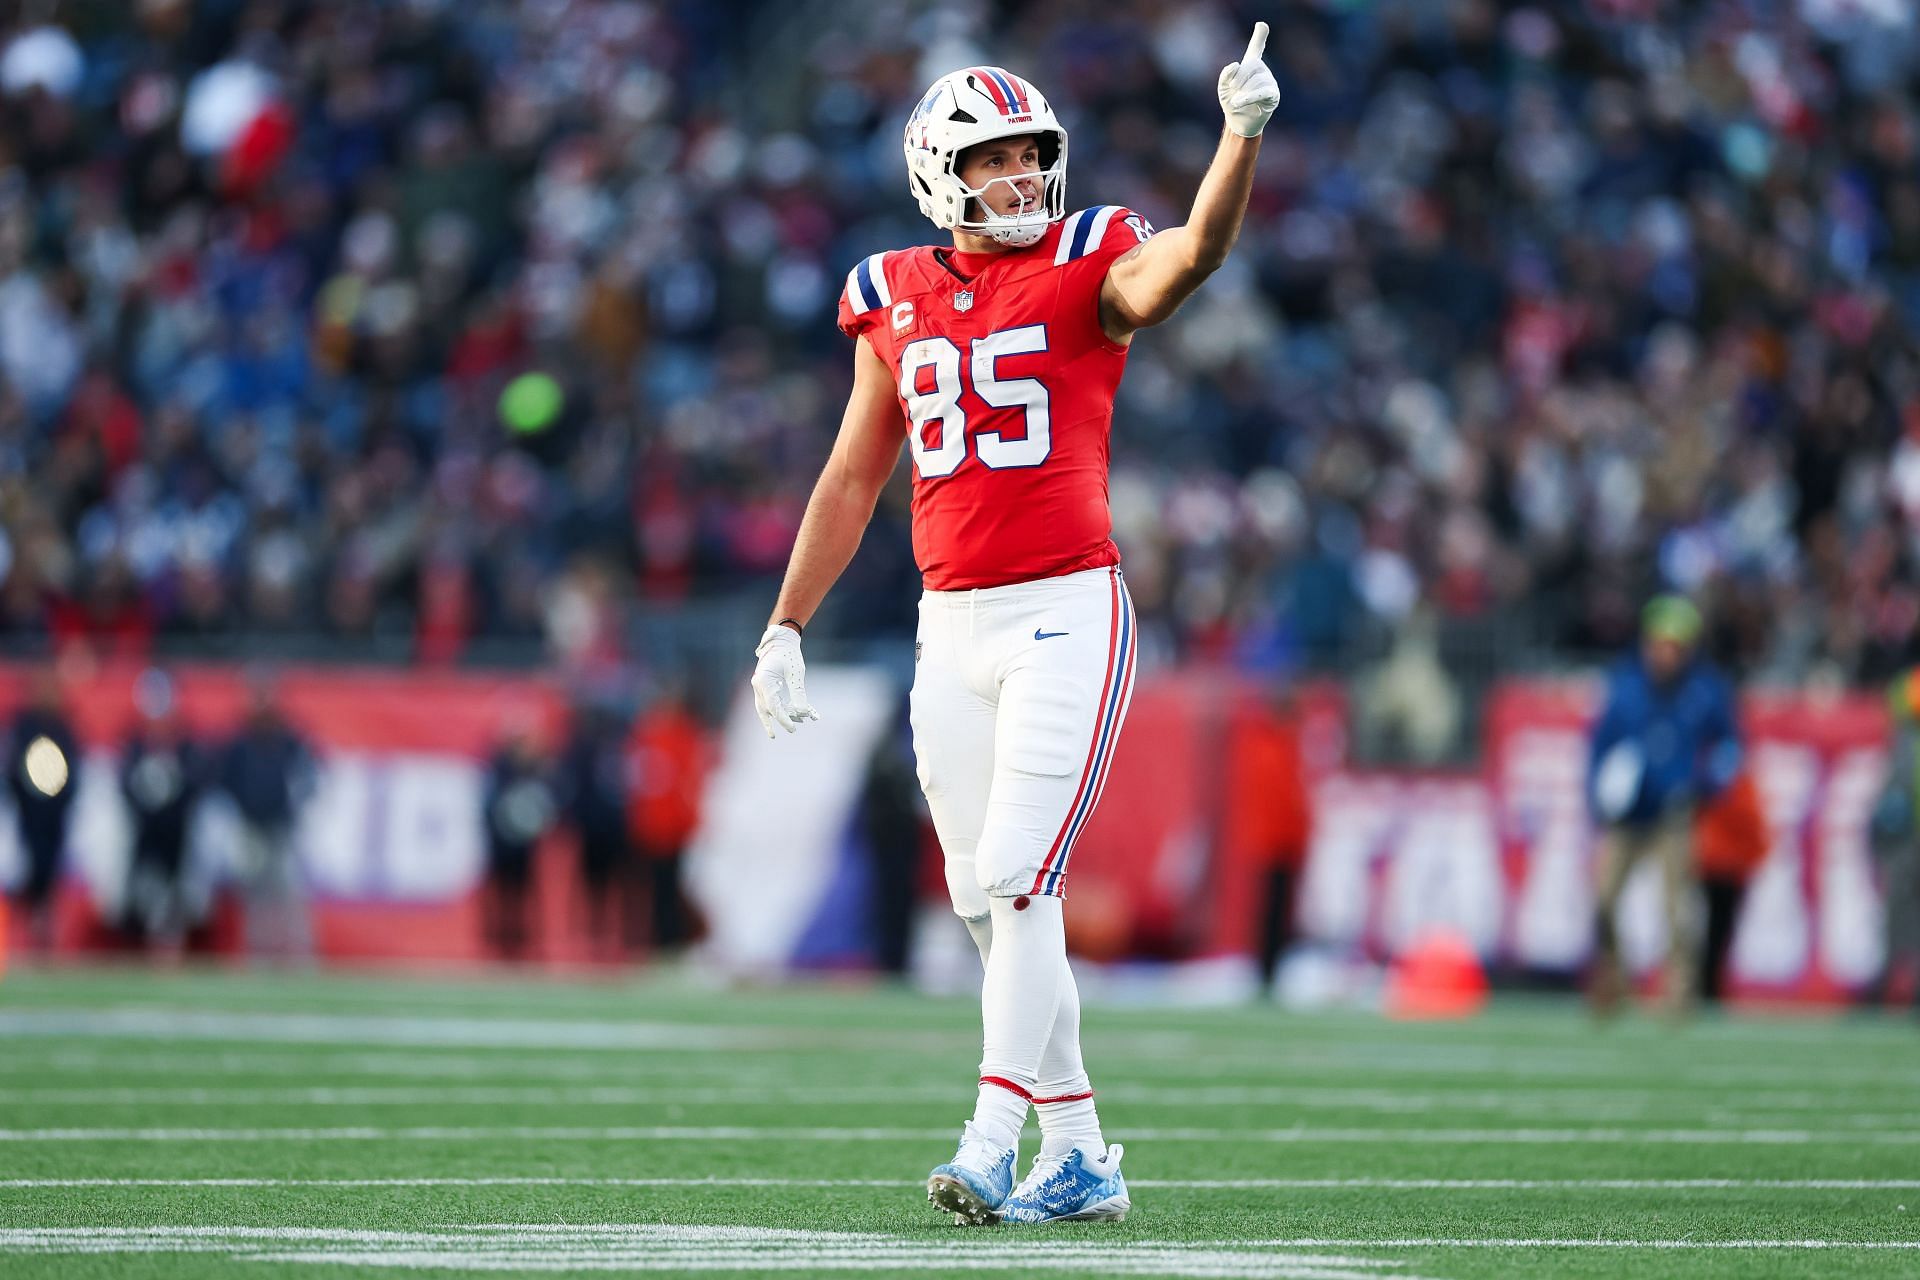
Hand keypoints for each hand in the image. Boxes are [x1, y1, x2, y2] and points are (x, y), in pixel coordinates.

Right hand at [751, 623, 817, 737]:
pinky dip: (777, 709)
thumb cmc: (789, 654)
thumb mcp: (796, 673)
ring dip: (775, 718)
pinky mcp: (764, 685)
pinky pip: (769, 701)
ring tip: (786, 728)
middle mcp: (758, 685)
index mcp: (763, 681)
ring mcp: (759, 685)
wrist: (781, 640)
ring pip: (764, 707)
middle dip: (775, 721)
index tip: (792, 728)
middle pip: (765, 709)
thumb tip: (803, 713)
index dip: (783, 719)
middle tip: (786, 732)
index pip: (773, 706)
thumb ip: (798, 693)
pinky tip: (789, 715)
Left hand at [1218, 21, 1279, 138]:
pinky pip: (1262, 92)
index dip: (1259, 37)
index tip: (1261, 25)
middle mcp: (1262, 71)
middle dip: (1239, 78)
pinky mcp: (1273, 95)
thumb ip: (1225, 74)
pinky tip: (1239, 102)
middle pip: (1252, 65)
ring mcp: (1269, 82)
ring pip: (1256, 80)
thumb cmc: (1231, 102)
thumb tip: (1235, 65)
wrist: (1238, 123)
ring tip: (1236, 102)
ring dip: (1242, 92)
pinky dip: (1249, 97)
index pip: (1256, 48)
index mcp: (1251, 65)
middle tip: (1233, 89)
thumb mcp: (1223, 87)